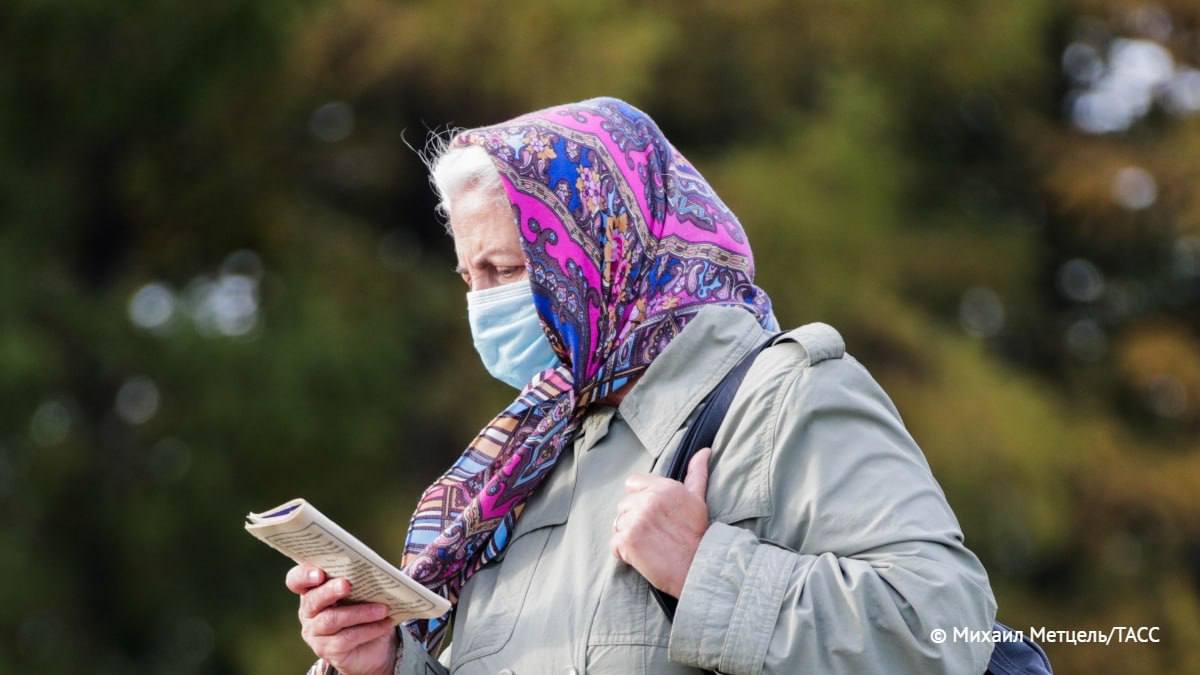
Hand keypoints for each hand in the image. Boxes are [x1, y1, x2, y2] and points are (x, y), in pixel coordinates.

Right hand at [286, 564, 397, 674]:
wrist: (373, 645)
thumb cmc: (364, 608)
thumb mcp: (361, 591)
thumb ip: (359, 580)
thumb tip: (374, 571)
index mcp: (312, 589)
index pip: (296, 580)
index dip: (304, 575)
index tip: (320, 573)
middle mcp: (308, 611)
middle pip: (313, 600)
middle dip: (331, 590)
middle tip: (347, 584)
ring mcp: (315, 632)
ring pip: (331, 620)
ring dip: (360, 612)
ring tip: (382, 609)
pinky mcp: (327, 650)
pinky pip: (346, 638)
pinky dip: (369, 629)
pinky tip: (385, 623)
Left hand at [610, 447, 711, 597]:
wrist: (698, 567)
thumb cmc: (698, 534)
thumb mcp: (698, 499)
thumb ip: (696, 472)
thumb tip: (704, 450)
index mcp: (663, 487)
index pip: (632, 483)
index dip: (639, 498)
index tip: (652, 514)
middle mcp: (648, 500)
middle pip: (624, 505)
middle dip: (634, 519)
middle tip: (654, 533)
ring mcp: (635, 520)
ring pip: (618, 524)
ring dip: (628, 535)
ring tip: (649, 545)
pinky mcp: (627, 541)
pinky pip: (614, 544)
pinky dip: (623, 553)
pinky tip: (641, 556)